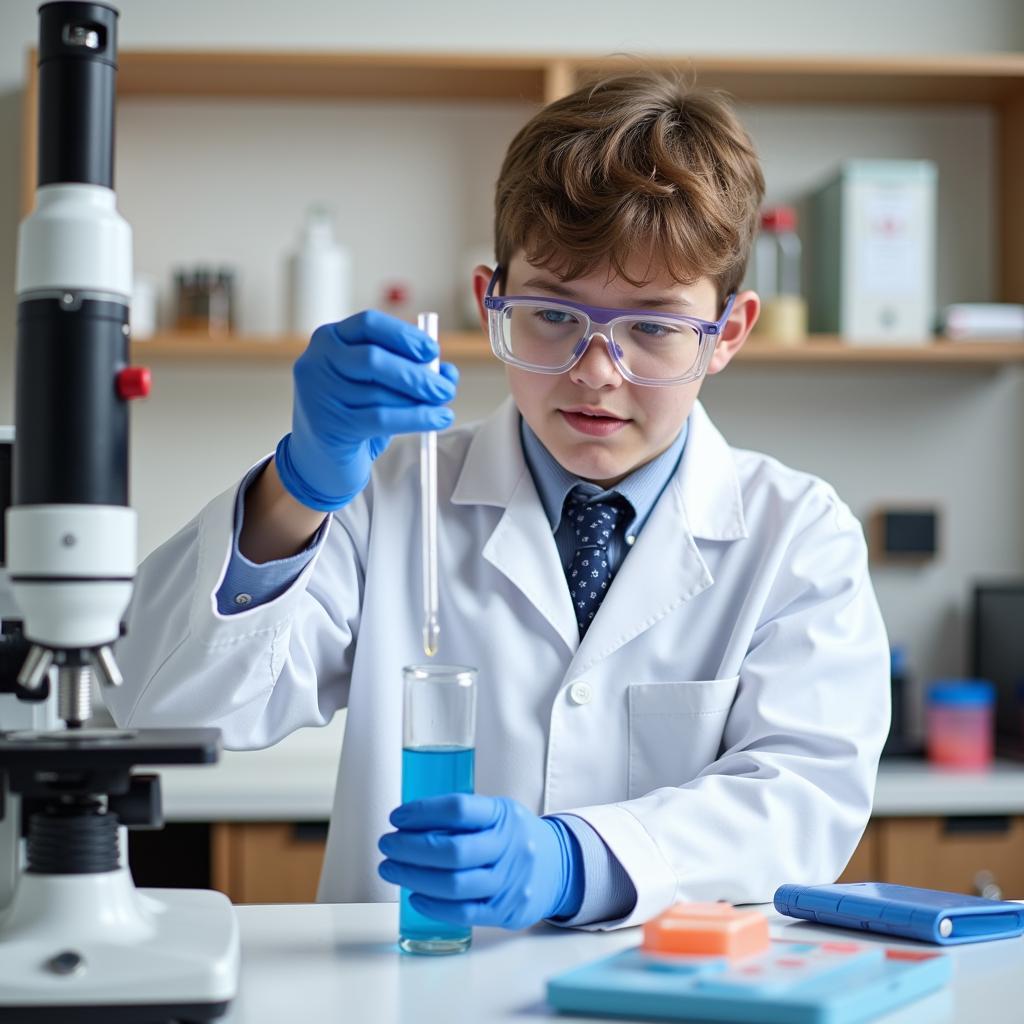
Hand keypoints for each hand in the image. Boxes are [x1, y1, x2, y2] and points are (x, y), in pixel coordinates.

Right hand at [275, 310, 457, 510]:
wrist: (318, 460)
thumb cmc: (352, 413)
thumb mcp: (376, 385)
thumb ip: (407, 370)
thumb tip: (447, 372)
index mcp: (329, 339)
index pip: (369, 324)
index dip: (404, 335)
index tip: (432, 350)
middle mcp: (318, 361)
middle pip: (373, 358)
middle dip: (415, 373)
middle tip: (445, 387)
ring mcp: (319, 394)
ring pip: (379, 392)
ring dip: (419, 400)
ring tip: (443, 406)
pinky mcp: (330, 425)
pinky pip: (382, 418)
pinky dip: (417, 418)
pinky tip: (438, 419)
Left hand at [377, 794, 582, 929]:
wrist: (560, 866)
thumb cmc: (514, 836)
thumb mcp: (497, 812)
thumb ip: (462, 816)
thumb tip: (407, 823)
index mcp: (503, 814)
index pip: (459, 809)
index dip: (422, 812)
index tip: (397, 817)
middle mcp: (509, 847)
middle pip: (452, 851)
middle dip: (410, 848)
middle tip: (387, 844)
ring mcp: (509, 882)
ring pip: (454, 885)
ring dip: (414, 877)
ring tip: (391, 868)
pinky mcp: (506, 911)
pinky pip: (463, 912)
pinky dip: (433, 906)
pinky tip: (414, 896)